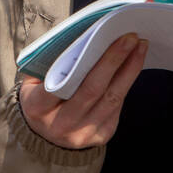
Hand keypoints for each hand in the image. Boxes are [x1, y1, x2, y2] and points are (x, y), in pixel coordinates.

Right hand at [18, 32, 148, 148]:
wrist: (44, 133)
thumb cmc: (39, 95)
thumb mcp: (33, 80)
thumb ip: (49, 62)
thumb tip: (84, 36)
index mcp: (37, 108)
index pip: (59, 83)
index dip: (81, 61)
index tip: (101, 36)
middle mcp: (59, 126)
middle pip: (92, 89)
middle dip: (113, 59)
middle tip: (129, 36)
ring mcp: (82, 134)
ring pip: (112, 98)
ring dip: (129, 69)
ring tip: (139, 45)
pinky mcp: (101, 136)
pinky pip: (117, 106)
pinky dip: (127, 82)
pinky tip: (134, 63)